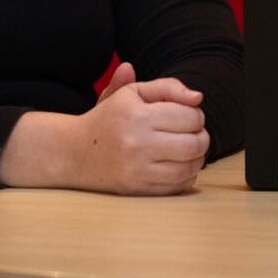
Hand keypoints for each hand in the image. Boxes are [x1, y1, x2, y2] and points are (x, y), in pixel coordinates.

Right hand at [77, 62, 210, 193]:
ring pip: (189, 168)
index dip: (197, 115)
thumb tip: (198, 97)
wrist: (75, 152)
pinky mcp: (138, 190)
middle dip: (201, 137)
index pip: (190, 117)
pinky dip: (186, 176)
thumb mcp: (133, 92)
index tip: (189, 115)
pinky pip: (178, 186)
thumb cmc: (109, 117)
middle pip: (194, 144)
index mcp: (137, 116)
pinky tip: (178, 165)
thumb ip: (167, 87)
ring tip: (187, 148)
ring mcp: (137, 170)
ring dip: (197, 158)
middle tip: (194, 133)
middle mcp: (137, 144)